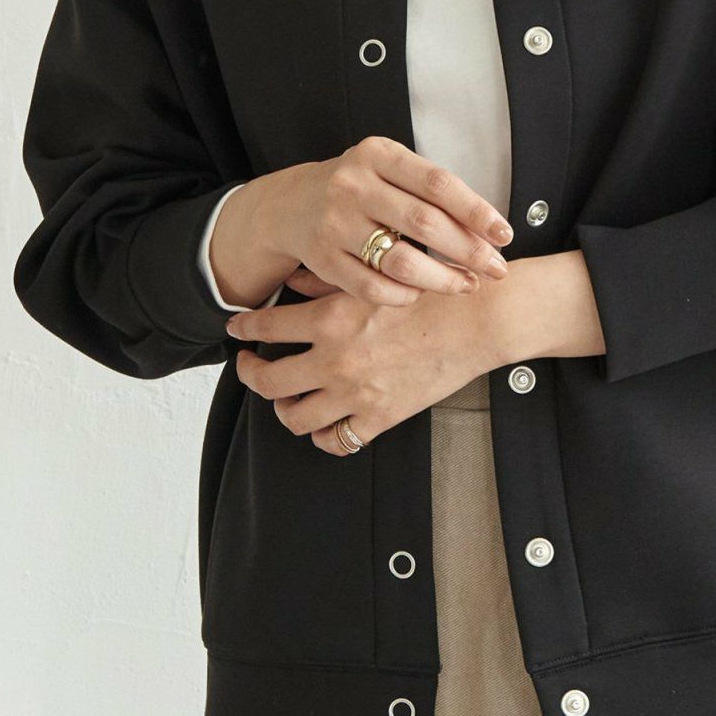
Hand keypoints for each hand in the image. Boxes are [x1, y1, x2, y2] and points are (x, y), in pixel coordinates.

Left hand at [227, 268, 503, 451]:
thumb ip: (326, 279)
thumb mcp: (374, 275)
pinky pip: (336, 440)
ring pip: (294, 417)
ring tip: (285, 398)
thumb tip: (292, 281)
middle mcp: (335, 360)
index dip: (243, 328)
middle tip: (250, 366)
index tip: (237, 329)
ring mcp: (356, 393)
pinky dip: (323, 436)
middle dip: (250, 373)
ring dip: (283, 408)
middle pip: (267, 381)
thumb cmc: (432, 291)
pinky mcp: (381, 417)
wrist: (477, 321)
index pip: (264, 326)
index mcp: (330, 319)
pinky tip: (324, 423)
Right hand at [277, 136, 513, 305]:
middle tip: (496, 267)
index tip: (503, 234)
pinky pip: (373, 288)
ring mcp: (334, 223)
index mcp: (377, 155)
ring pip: (401, 261)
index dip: (477, 210)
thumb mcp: (389, 169)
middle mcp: (352, 185)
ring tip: (467, 284)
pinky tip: (422, 292)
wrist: (291, 205)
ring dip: (443, 279)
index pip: (438, 183)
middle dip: (469, 249)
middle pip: (425, 223)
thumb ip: (431, 190)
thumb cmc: (359, 188)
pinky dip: (405, 295)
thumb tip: (489, 228)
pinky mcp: (323, 259)